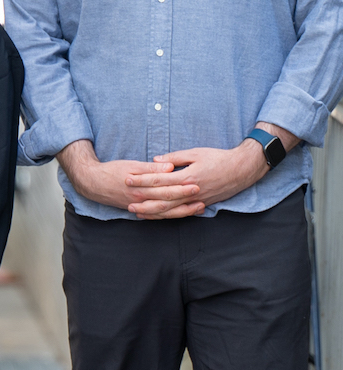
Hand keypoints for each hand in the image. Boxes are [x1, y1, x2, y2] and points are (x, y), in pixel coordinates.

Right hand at [58, 140, 199, 214]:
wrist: (93, 183)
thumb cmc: (112, 171)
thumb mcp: (131, 165)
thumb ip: (151, 168)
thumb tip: (169, 167)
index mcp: (141, 187)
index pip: (165, 188)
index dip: (181, 188)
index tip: (196, 184)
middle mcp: (141, 199)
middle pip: (168, 202)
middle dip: (186, 200)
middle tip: (202, 196)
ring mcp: (140, 207)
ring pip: (165, 212)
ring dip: (182, 211)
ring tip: (198, 208)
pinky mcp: (137, 211)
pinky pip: (156, 216)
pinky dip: (170, 216)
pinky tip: (180, 215)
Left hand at [126, 142, 267, 218]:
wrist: (243, 169)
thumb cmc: (218, 158)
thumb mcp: (195, 153)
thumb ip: (174, 158)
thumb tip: (156, 161)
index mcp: (187, 177)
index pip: (159, 180)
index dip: (142, 180)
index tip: (127, 179)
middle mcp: (191, 191)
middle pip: (162, 198)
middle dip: (143, 200)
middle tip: (126, 201)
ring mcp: (197, 200)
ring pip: (171, 210)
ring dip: (153, 212)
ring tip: (137, 213)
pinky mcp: (203, 204)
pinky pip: (182, 213)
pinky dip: (168, 215)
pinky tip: (158, 216)